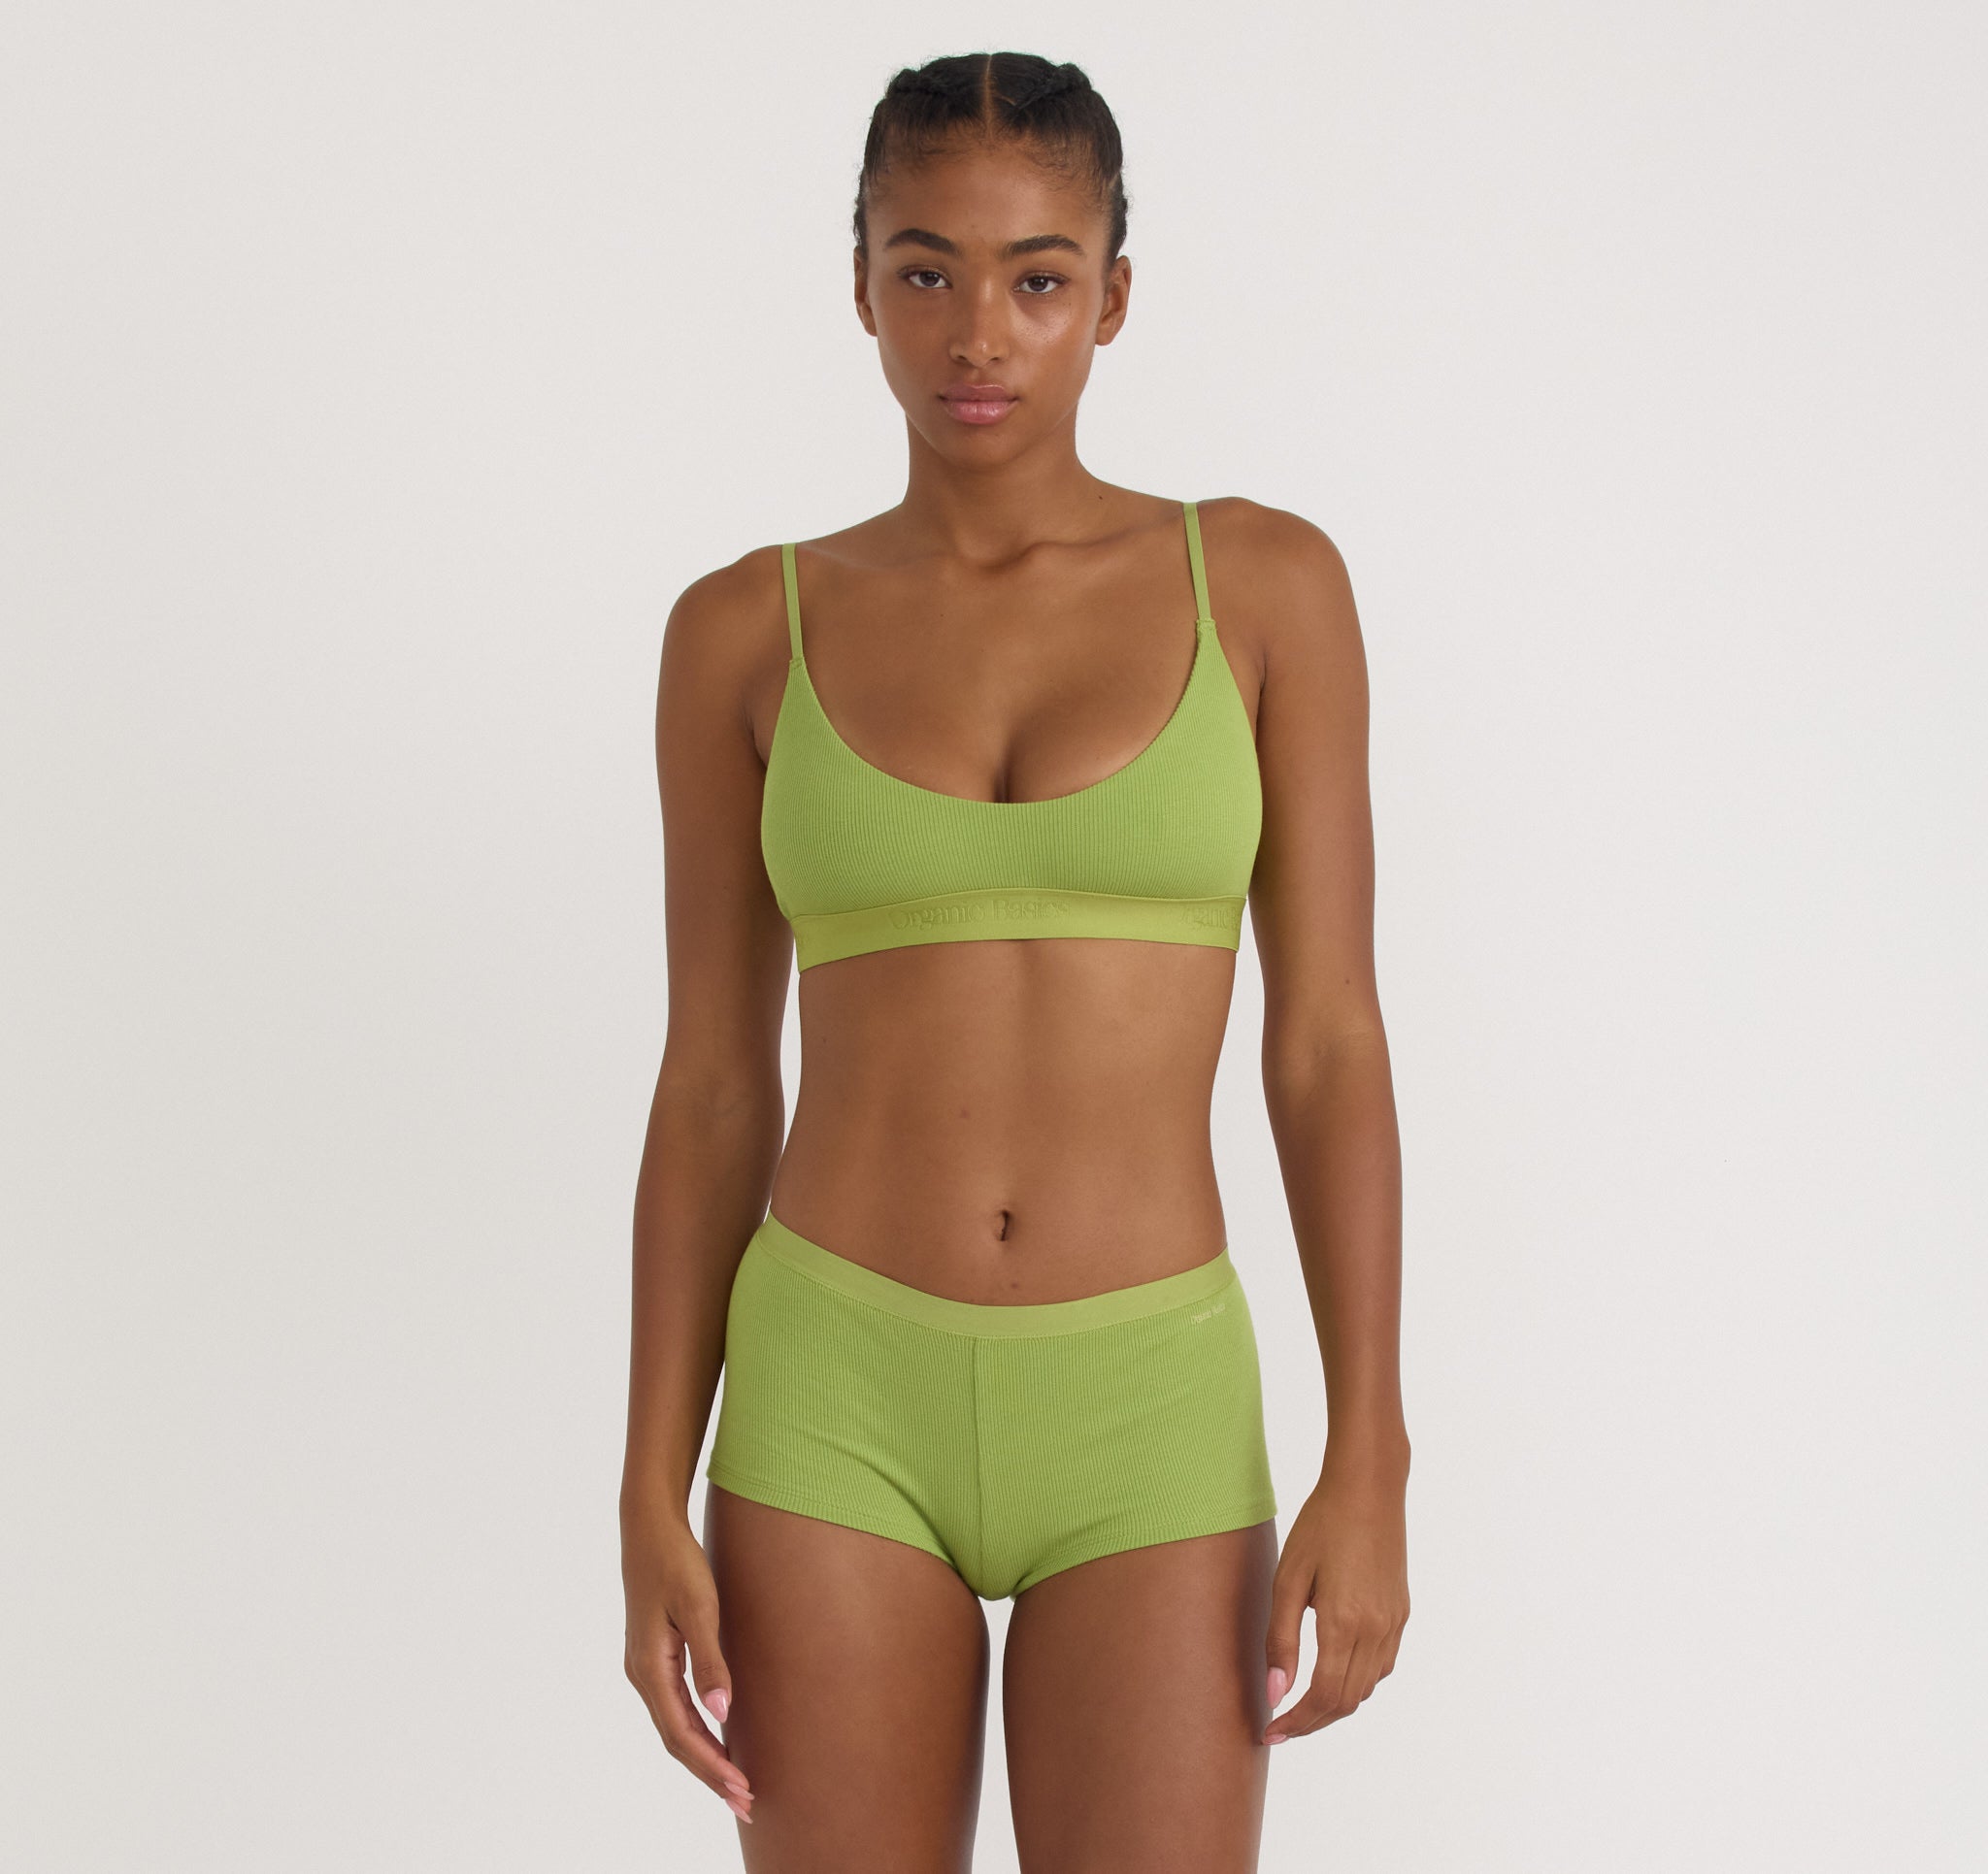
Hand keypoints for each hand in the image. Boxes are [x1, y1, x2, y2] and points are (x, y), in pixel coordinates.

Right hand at [622, 1508, 755, 1825]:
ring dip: (704, 1756)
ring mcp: (646, 1667)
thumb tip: (722, 1714)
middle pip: (676, 1740)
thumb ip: (710, 1660)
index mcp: (650, 1668)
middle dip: (710, 1773)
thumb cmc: (676, 1561)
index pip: (682, 1734)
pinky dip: (697, 1731)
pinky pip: (675, 1707)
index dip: (712, 1766)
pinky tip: (718, 1738)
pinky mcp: (655, 1656)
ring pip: (675, 1726)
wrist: (649, 1526)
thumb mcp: (698, 1606)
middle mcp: (642, 1675)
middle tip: (747, 1802)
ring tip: (736, 1781)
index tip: (742, 1789)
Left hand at [1262, 1442, 1409, 1743]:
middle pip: (1346, 1701)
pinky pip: (1382, 1665)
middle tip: (1279, 1724)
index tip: (1269, 1731)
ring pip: (1366, 1688)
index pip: (1323, 1697)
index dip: (1296, 1722)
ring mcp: (1394, 1623)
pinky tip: (1333, 1671)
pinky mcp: (1401, 1613)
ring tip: (1300, 1702)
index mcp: (1345, 1623)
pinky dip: (1356, 1681)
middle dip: (1312, 1721)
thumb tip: (1275, 1692)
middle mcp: (1376, 1631)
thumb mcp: (1288, 1577)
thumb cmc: (1321, 1525)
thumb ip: (1281, 1638)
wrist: (1368, 1488)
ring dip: (1334, 1704)